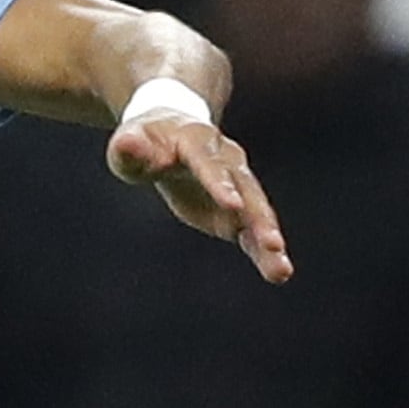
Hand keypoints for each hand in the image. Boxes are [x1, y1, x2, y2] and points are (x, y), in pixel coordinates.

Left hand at [109, 114, 290, 282]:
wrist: (171, 134)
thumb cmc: (146, 141)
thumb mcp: (131, 141)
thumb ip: (131, 148)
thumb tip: (127, 144)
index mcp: (198, 141)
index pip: (209, 164)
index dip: (221, 184)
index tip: (234, 204)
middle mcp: (227, 161)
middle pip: (246, 189)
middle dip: (258, 216)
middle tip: (272, 242)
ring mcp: (237, 185)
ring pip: (257, 212)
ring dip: (268, 239)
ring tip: (281, 269)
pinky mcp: (235, 211)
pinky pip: (251, 232)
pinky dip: (263, 252)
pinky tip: (279, 273)